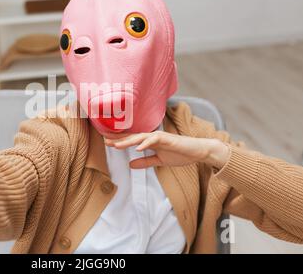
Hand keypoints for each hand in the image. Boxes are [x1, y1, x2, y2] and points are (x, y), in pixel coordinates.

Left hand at [104, 131, 229, 168]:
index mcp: (150, 141)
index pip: (131, 141)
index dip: (119, 142)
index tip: (107, 143)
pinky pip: (155, 140)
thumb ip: (145, 162)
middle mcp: (152, 137)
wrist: (197, 152)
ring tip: (117, 145)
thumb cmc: (179, 154)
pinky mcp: (168, 139)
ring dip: (128, 141)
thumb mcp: (159, 161)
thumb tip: (130, 165)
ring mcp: (160, 137)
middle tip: (105, 141)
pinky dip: (146, 143)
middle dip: (119, 139)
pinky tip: (138, 148)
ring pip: (141, 137)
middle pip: (132, 137)